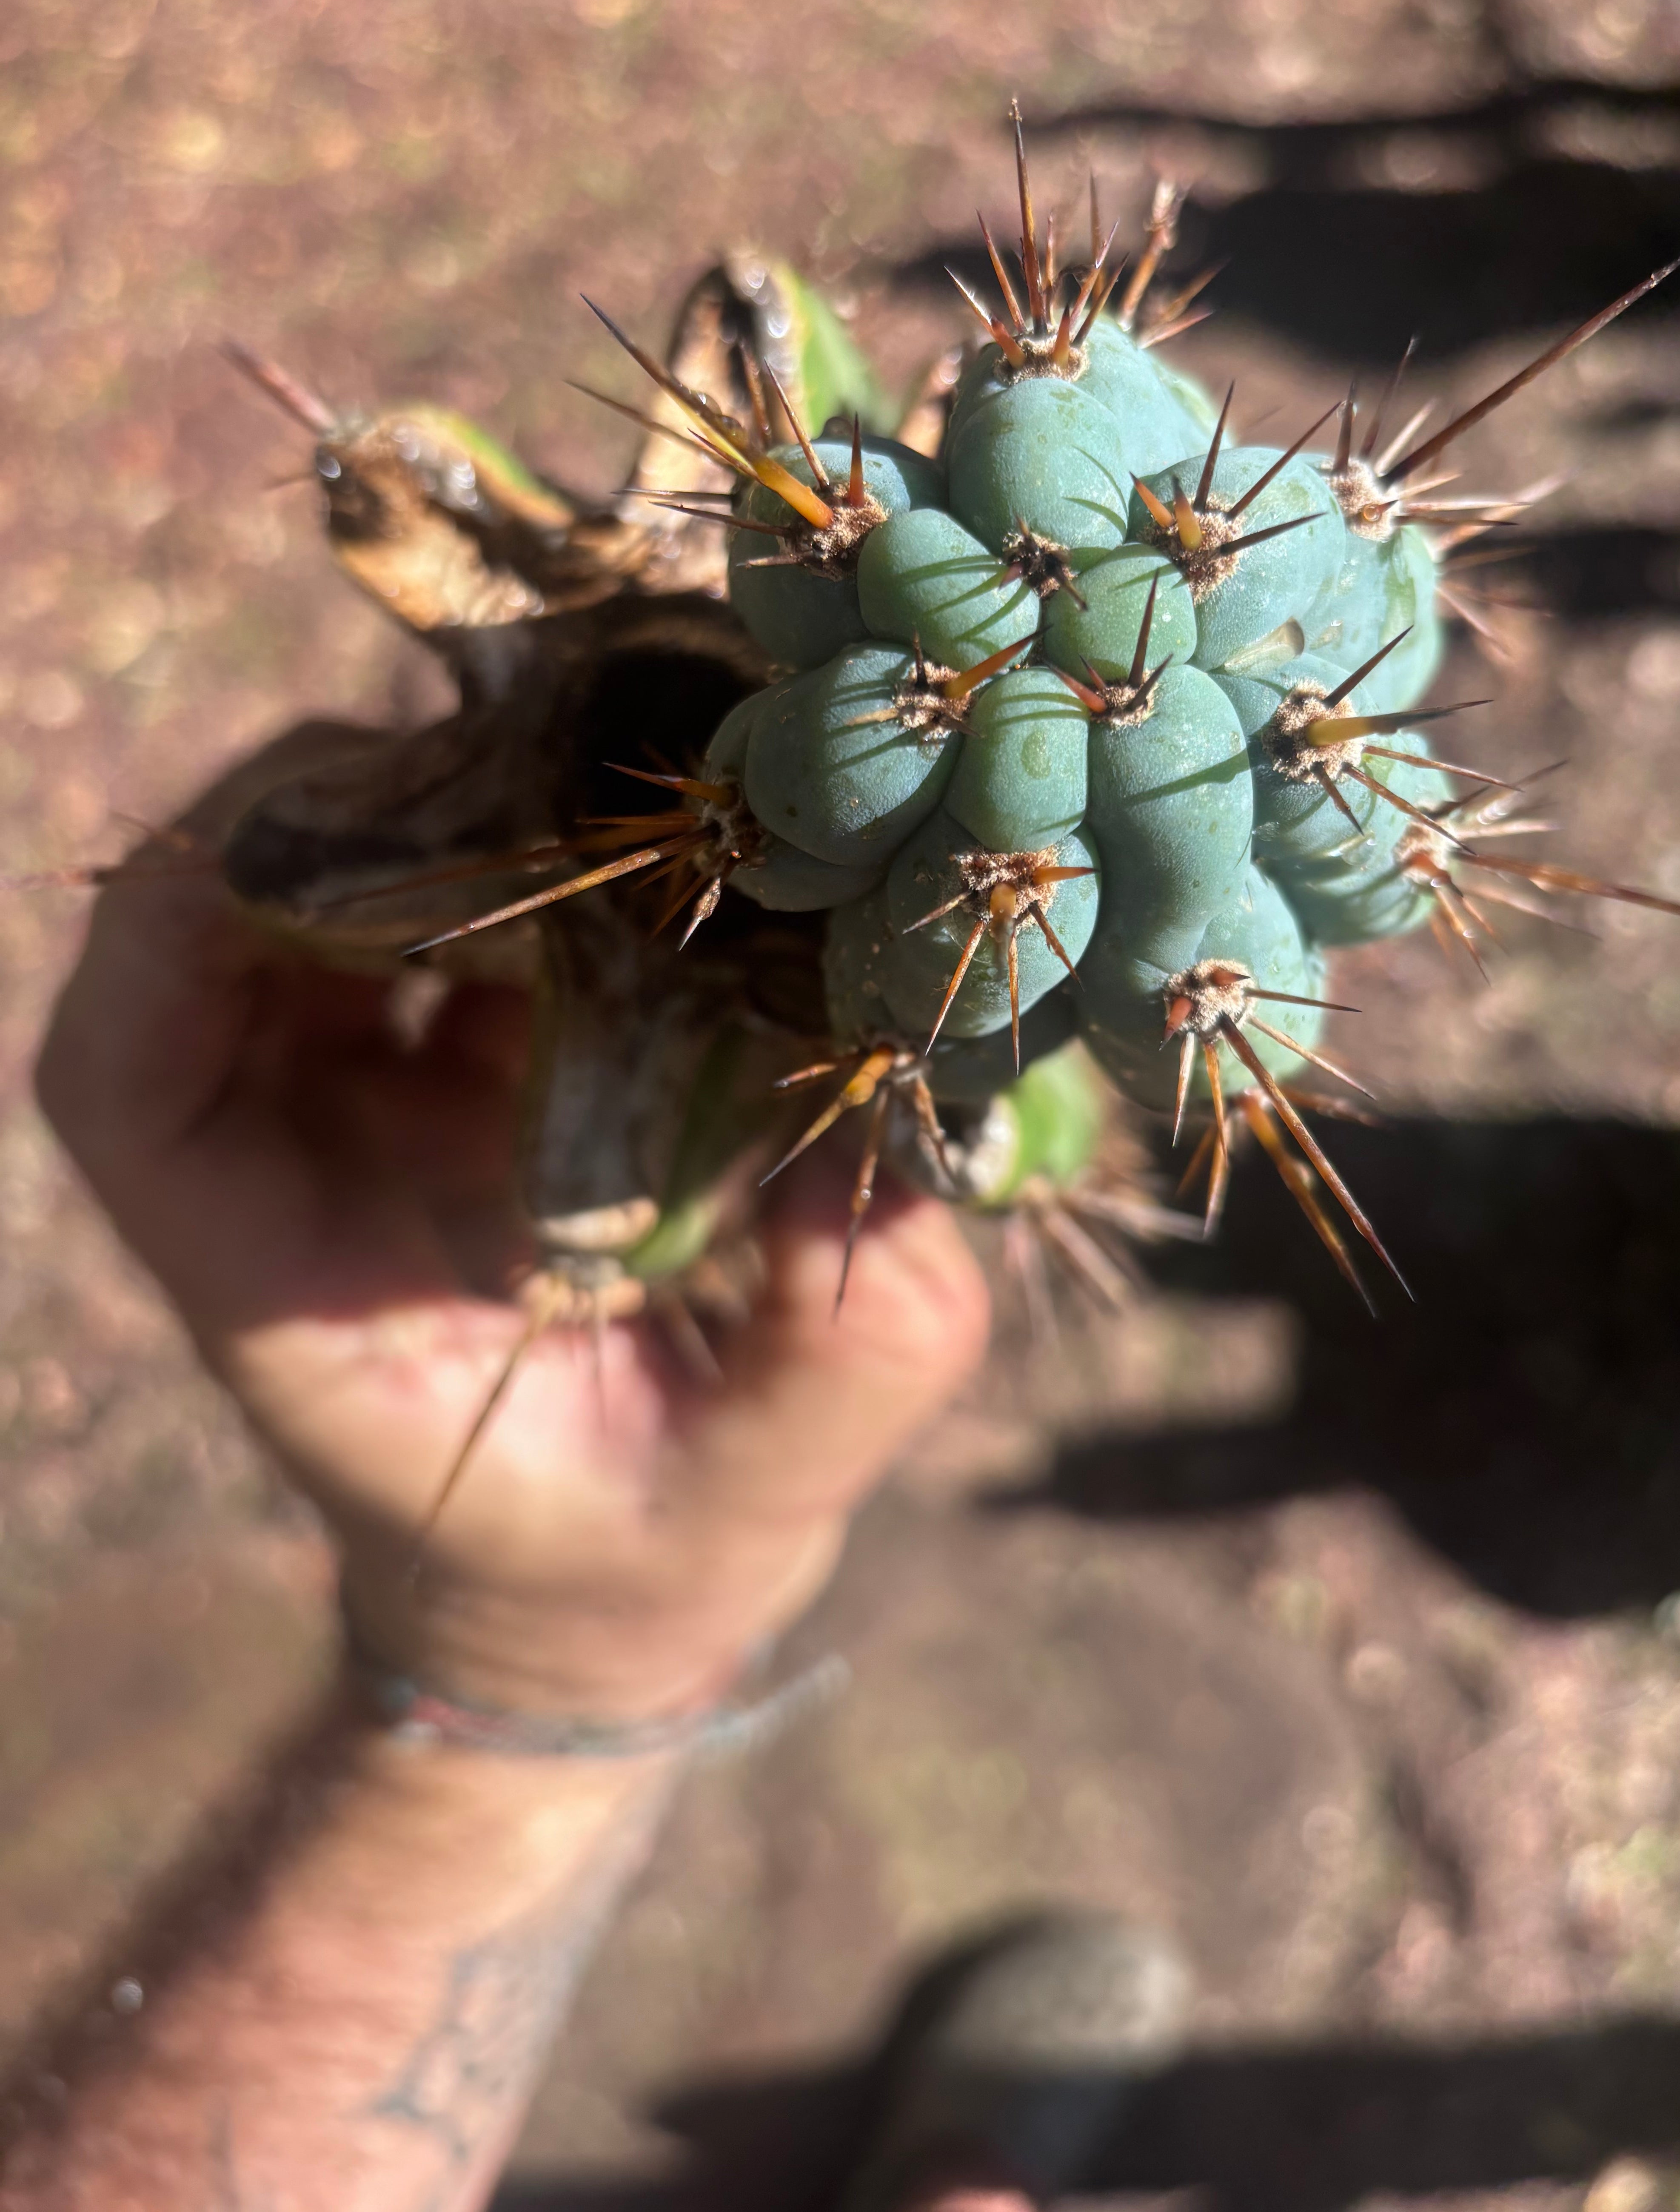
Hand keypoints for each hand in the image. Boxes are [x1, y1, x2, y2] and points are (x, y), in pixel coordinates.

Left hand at [36, 726, 990, 1726]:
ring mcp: (372, 1103)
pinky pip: (459, 911)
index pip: (122, 1082)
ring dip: (451, 812)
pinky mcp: (464, 1068)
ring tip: (602, 770)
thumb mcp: (745, 1502)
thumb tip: (903, 1174)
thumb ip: (833, 1363)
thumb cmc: (630, 1562)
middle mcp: (297, 1165)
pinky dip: (536, 852)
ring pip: (340, 893)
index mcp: (287, 1281)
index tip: (289, 852)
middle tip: (516, 751)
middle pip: (220, 934)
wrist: (608, 1581)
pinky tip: (653, 842)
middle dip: (342, 816)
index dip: (166, 936)